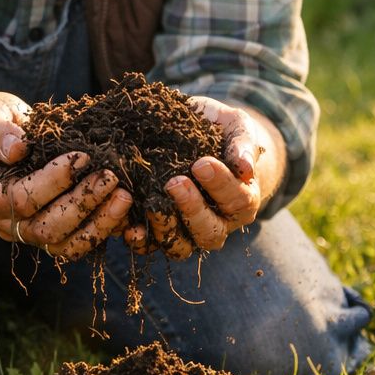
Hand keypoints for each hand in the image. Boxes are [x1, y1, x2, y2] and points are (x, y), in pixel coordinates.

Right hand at [0, 92, 131, 258]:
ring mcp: (28, 231)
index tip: (81, 156)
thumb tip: (17, 148)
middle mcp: (6, 221)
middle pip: (45, 228)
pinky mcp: (51, 232)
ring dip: (98, 223)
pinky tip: (124, 209)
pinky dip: (102, 230)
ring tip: (124, 196)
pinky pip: (77, 243)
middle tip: (110, 176)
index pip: (19, 199)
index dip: (52, 181)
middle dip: (82, 203)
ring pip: (64, 243)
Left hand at [124, 96, 272, 259]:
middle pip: (210, 231)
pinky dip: (140, 240)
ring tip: (151, 204)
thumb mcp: (237, 127)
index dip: (220, 185)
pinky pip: (151, 246)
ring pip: (181, 247)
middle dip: (191, 208)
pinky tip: (129, 225)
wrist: (200, 138)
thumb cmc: (222, 131)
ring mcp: (190, 233)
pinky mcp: (162, 233)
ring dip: (165, 228)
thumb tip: (246, 167)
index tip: (201, 163)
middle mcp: (219, 224)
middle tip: (174, 182)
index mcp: (243, 199)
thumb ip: (243, 143)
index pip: (237, 199)